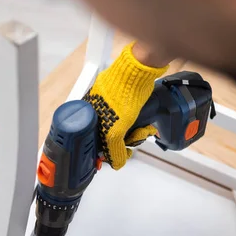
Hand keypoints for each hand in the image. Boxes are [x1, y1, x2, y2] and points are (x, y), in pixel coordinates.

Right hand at [83, 42, 168, 169]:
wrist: (138, 72)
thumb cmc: (121, 93)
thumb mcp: (115, 128)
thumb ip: (113, 147)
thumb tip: (116, 163)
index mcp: (88, 116)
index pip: (95, 142)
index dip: (108, 152)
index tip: (119, 155)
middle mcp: (99, 112)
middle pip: (112, 138)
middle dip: (127, 142)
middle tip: (136, 139)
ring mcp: (114, 108)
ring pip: (125, 131)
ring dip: (137, 134)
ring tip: (144, 130)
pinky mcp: (127, 105)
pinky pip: (133, 122)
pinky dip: (141, 126)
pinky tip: (147, 126)